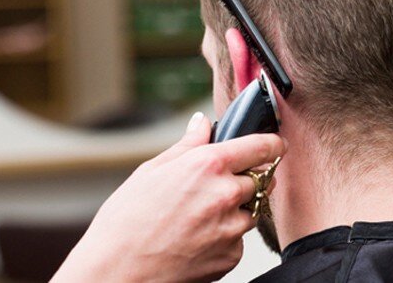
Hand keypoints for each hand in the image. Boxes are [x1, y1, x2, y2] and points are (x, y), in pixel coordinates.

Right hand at [51, 112, 286, 281]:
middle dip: (244, 180)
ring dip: (234, 210)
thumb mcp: (151, 171)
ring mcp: (231, 228)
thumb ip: (187, 145)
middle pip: (260, 179)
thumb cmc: (125, 222)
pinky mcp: (231, 256)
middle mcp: (226, 194)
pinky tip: (194, 239)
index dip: (272, 143)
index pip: (261, 146)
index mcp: (208, 165)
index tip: (275, 144)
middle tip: (212, 190)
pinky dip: (224, 237)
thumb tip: (203, 124)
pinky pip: (237, 239)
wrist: (117, 273)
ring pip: (249, 211)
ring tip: (196, 218)